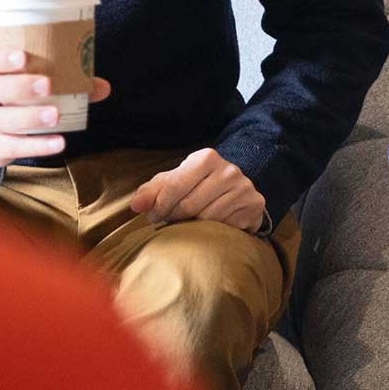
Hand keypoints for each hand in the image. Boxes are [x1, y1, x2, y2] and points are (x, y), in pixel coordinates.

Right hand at [0, 46, 108, 170]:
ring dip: (29, 117)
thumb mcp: (20, 84)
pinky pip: (13, 147)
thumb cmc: (7, 99)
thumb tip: (102, 86)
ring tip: (55, 115)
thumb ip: (60, 80)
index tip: (22, 56)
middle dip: (18, 86)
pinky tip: (58, 142)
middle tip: (46, 84)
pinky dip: (37, 145)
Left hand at [128, 147, 265, 232]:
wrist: (237, 189)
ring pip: (207, 219)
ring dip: (193, 226)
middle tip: (169, 221)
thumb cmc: (199, 184)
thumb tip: (135, 205)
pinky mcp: (253, 207)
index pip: (175, 185)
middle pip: (190, 206)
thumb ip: (153, 190)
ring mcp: (244, 189)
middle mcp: (228, 170)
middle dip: (174, 217)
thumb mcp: (176, 180)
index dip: (160, 205)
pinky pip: (225, 228)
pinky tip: (211, 227)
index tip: (153, 216)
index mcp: (207, 158)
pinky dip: (214, 231)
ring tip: (189, 223)